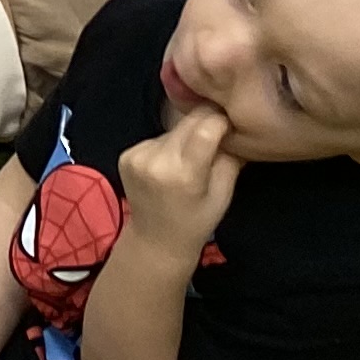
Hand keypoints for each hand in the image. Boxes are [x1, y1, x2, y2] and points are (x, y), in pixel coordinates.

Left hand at [117, 99, 242, 255]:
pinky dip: (167, 147)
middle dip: (205, 124)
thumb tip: (234, 126)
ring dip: (185, 138)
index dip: (220, 121)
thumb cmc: (197, 220)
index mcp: (184, 174)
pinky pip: (155, 139)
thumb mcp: (223, 194)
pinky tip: (170, 166)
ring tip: (190, 160)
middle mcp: (156, 161)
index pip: (205, 129)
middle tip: (217, 134)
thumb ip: (229, 159)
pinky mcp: (126, 155)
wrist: (156, 238)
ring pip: (172, 131)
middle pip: (186, 124)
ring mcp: (136, 157)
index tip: (230, 124)